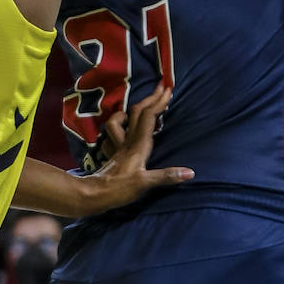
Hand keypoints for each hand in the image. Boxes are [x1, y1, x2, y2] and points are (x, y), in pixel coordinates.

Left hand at [80, 88, 192, 213]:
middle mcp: (127, 141)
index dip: (159, 102)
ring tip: (139, 109)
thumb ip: (166, 176)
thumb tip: (190, 172)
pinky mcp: (111, 155)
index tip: (168, 89)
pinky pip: (112, 136)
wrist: (93, 195)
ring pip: (119, 121)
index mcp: (138, 145)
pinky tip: (121, 132)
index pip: (149, 117)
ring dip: (129, 112)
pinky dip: (117, 130)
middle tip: (161, 88)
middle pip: (137, 113)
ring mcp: (117, 147)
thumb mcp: (145, 184)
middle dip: (150, 98)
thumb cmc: (119, 189)